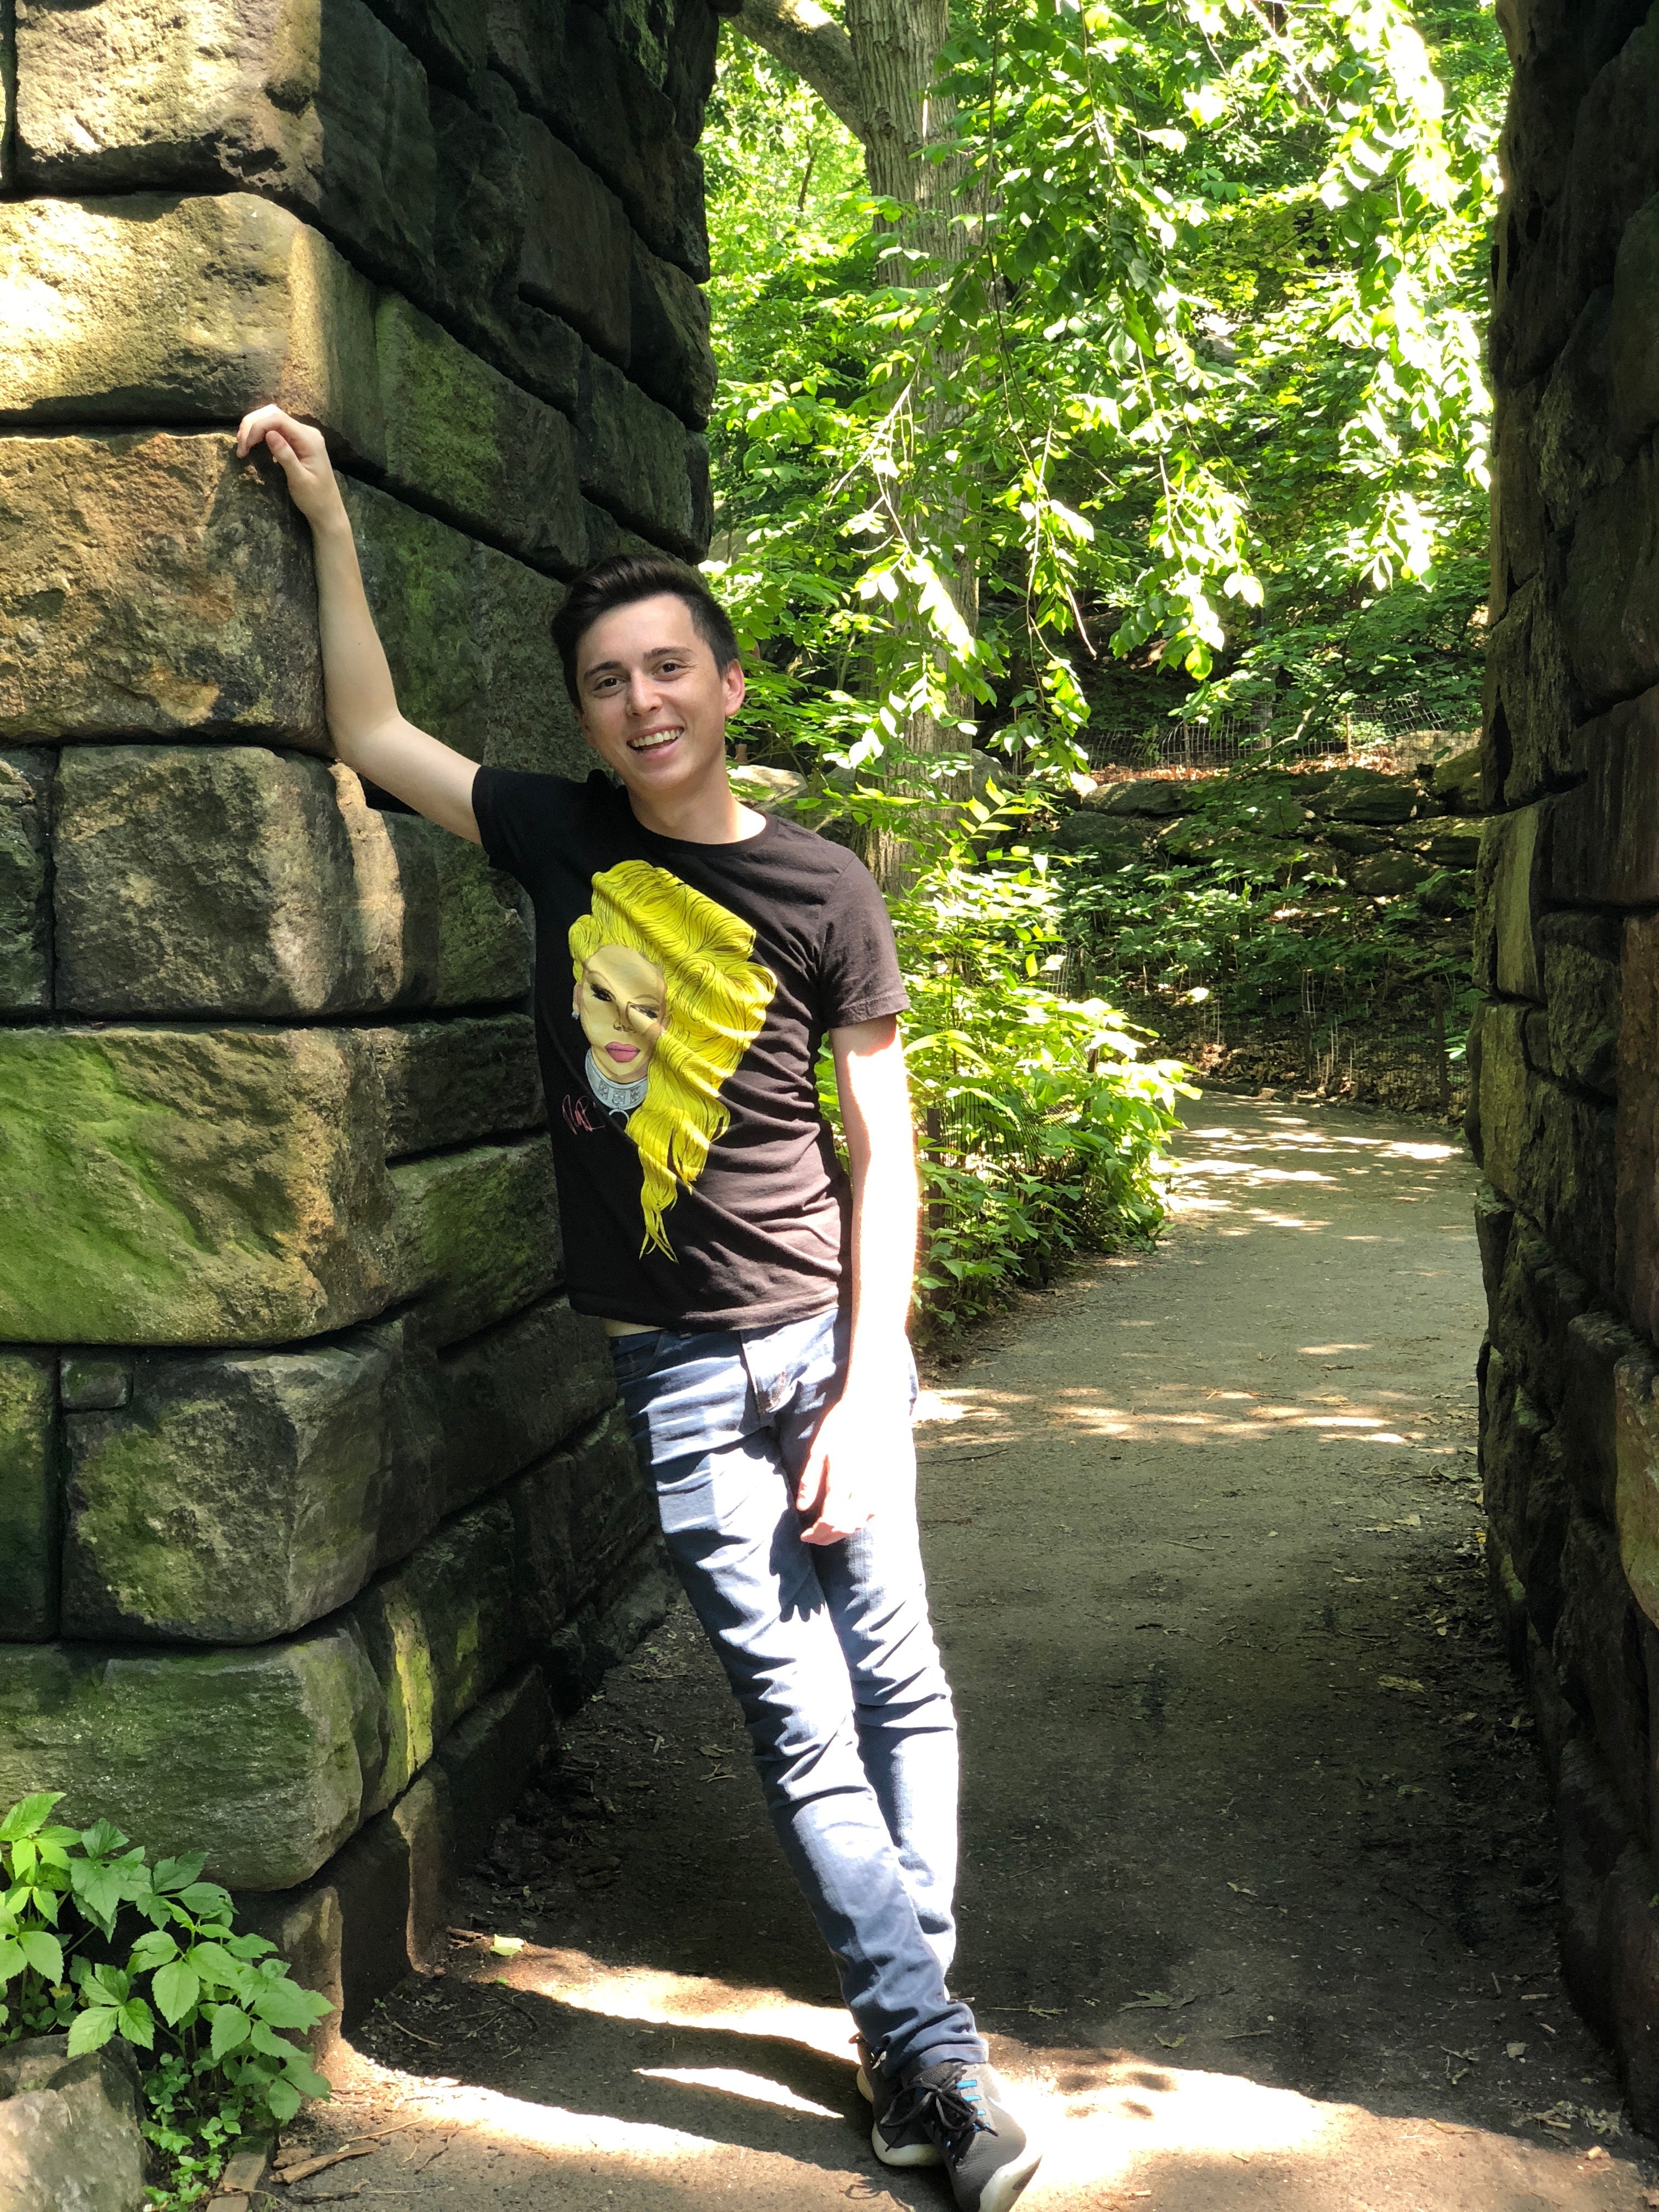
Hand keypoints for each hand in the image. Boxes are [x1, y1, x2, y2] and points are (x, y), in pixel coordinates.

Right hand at [235, 405, 344, 528]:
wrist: (327, 511)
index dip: (257, 427)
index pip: (278, 419)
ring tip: (243, 447)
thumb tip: (269, 434)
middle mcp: (307, 432)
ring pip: (272, 420)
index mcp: (310, 439)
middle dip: (252, 425)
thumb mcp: (299, 480)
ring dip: (254, 429)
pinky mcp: (297, 442)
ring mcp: (302, 436)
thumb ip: (286, 456)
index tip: (245, 446)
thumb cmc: (315, 499)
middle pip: (273, 414)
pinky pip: (276, 430)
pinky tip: (252, 446)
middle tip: (240, 446)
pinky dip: (260, 434)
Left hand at [794, 1384, 907, 1545]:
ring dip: (843, 1530)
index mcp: (843, 1479)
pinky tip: (849, 1514)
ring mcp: (881, 1487)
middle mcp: (864, 1488)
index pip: (829, 1521)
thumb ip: (810, 1480)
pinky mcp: (890, 1483)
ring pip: (862, 1522)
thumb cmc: (842, 1423)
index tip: (803, 1535)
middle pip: (846, 1528)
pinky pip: (875, 1512)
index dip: (816, 1534)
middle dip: (827, 1537)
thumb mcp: (818, 1448)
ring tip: (828, 1527)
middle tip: (813, 1536)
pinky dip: (859, 1520)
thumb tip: (801, 1508)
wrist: (875, 1405)